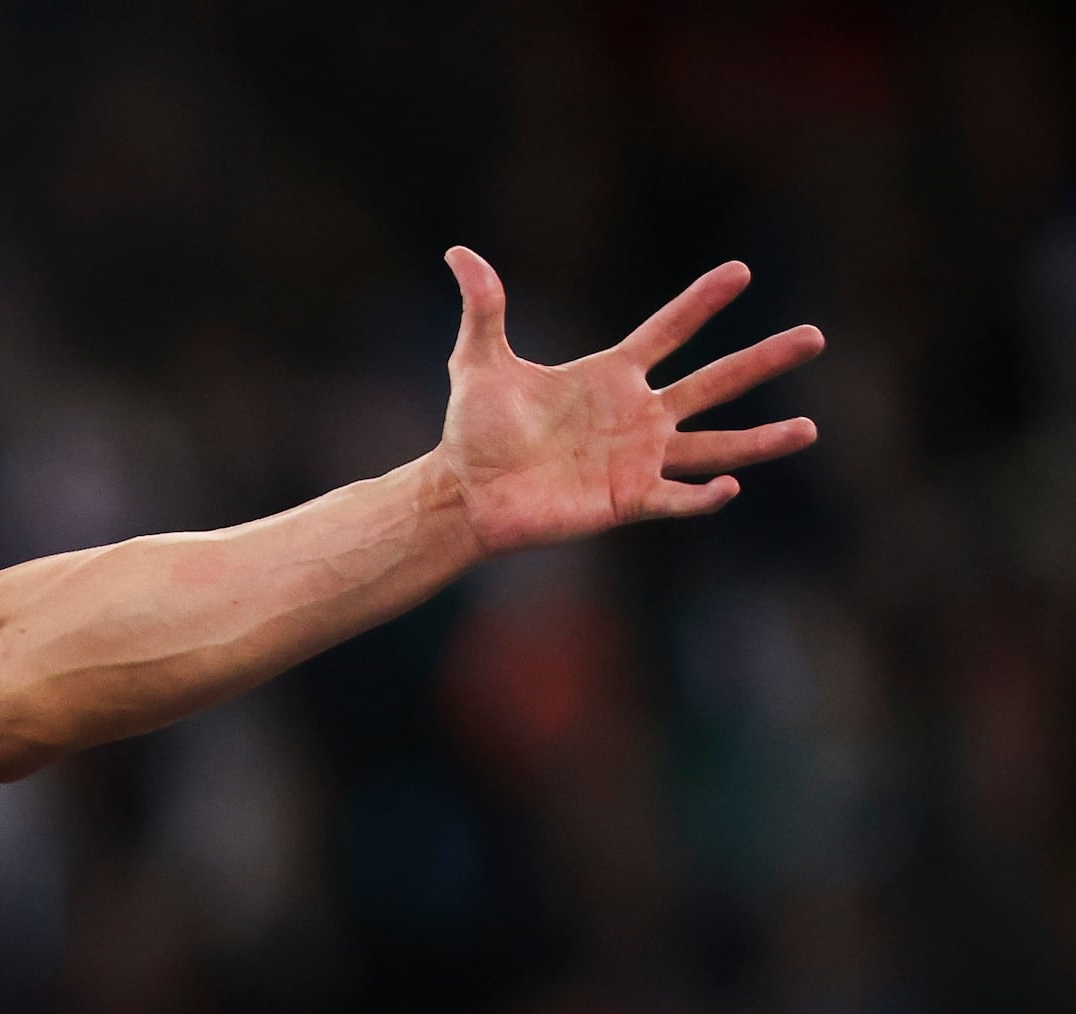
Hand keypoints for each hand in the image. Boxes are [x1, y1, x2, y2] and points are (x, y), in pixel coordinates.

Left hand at [434, 248, 822, 554]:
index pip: (669, 330)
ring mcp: (638, 458)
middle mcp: (637, 415)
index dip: (701, 302)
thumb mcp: (478, 363)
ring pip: (715, 447)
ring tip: (809, 430)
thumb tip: (459, 251)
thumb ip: (484, 309)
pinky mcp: (628, 500)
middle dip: (763, 360)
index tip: (741, 271)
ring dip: (761, 441)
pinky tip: (730, 487)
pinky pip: (676, 498)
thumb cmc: (474, 431)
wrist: (465, 492)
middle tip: (815, 337)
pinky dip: (703, 496)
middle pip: (715, 382)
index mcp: (611, 376)